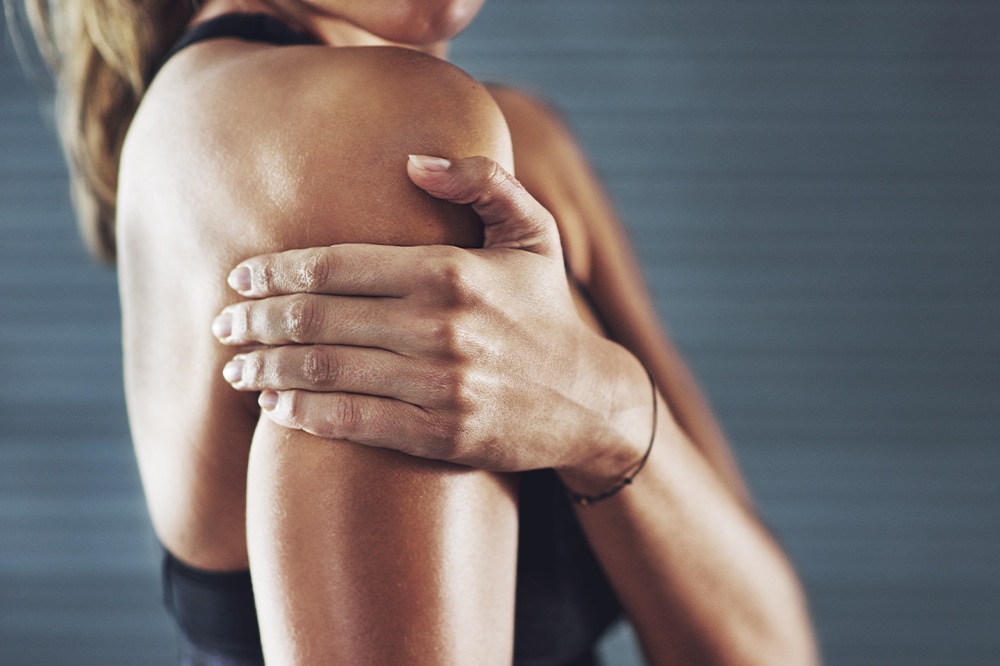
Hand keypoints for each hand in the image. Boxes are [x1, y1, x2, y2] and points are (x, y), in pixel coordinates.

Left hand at [212, 155, 649, 483]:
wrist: (591, 401)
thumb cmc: (547, 310)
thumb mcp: (532, 233)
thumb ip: (482, 181)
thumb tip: (414, 160)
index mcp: (451, 271)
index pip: (337, 265)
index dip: (277, 271)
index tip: (240, 276)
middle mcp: (442, 328)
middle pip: (318, 319)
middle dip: (256, 322)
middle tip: (223, 325)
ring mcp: (442, 386)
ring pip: (326, 372)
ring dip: (267, 369)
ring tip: (236, 369)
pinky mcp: (443, 436)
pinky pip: (354, 423)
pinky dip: (304, 415)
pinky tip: (276, 408)